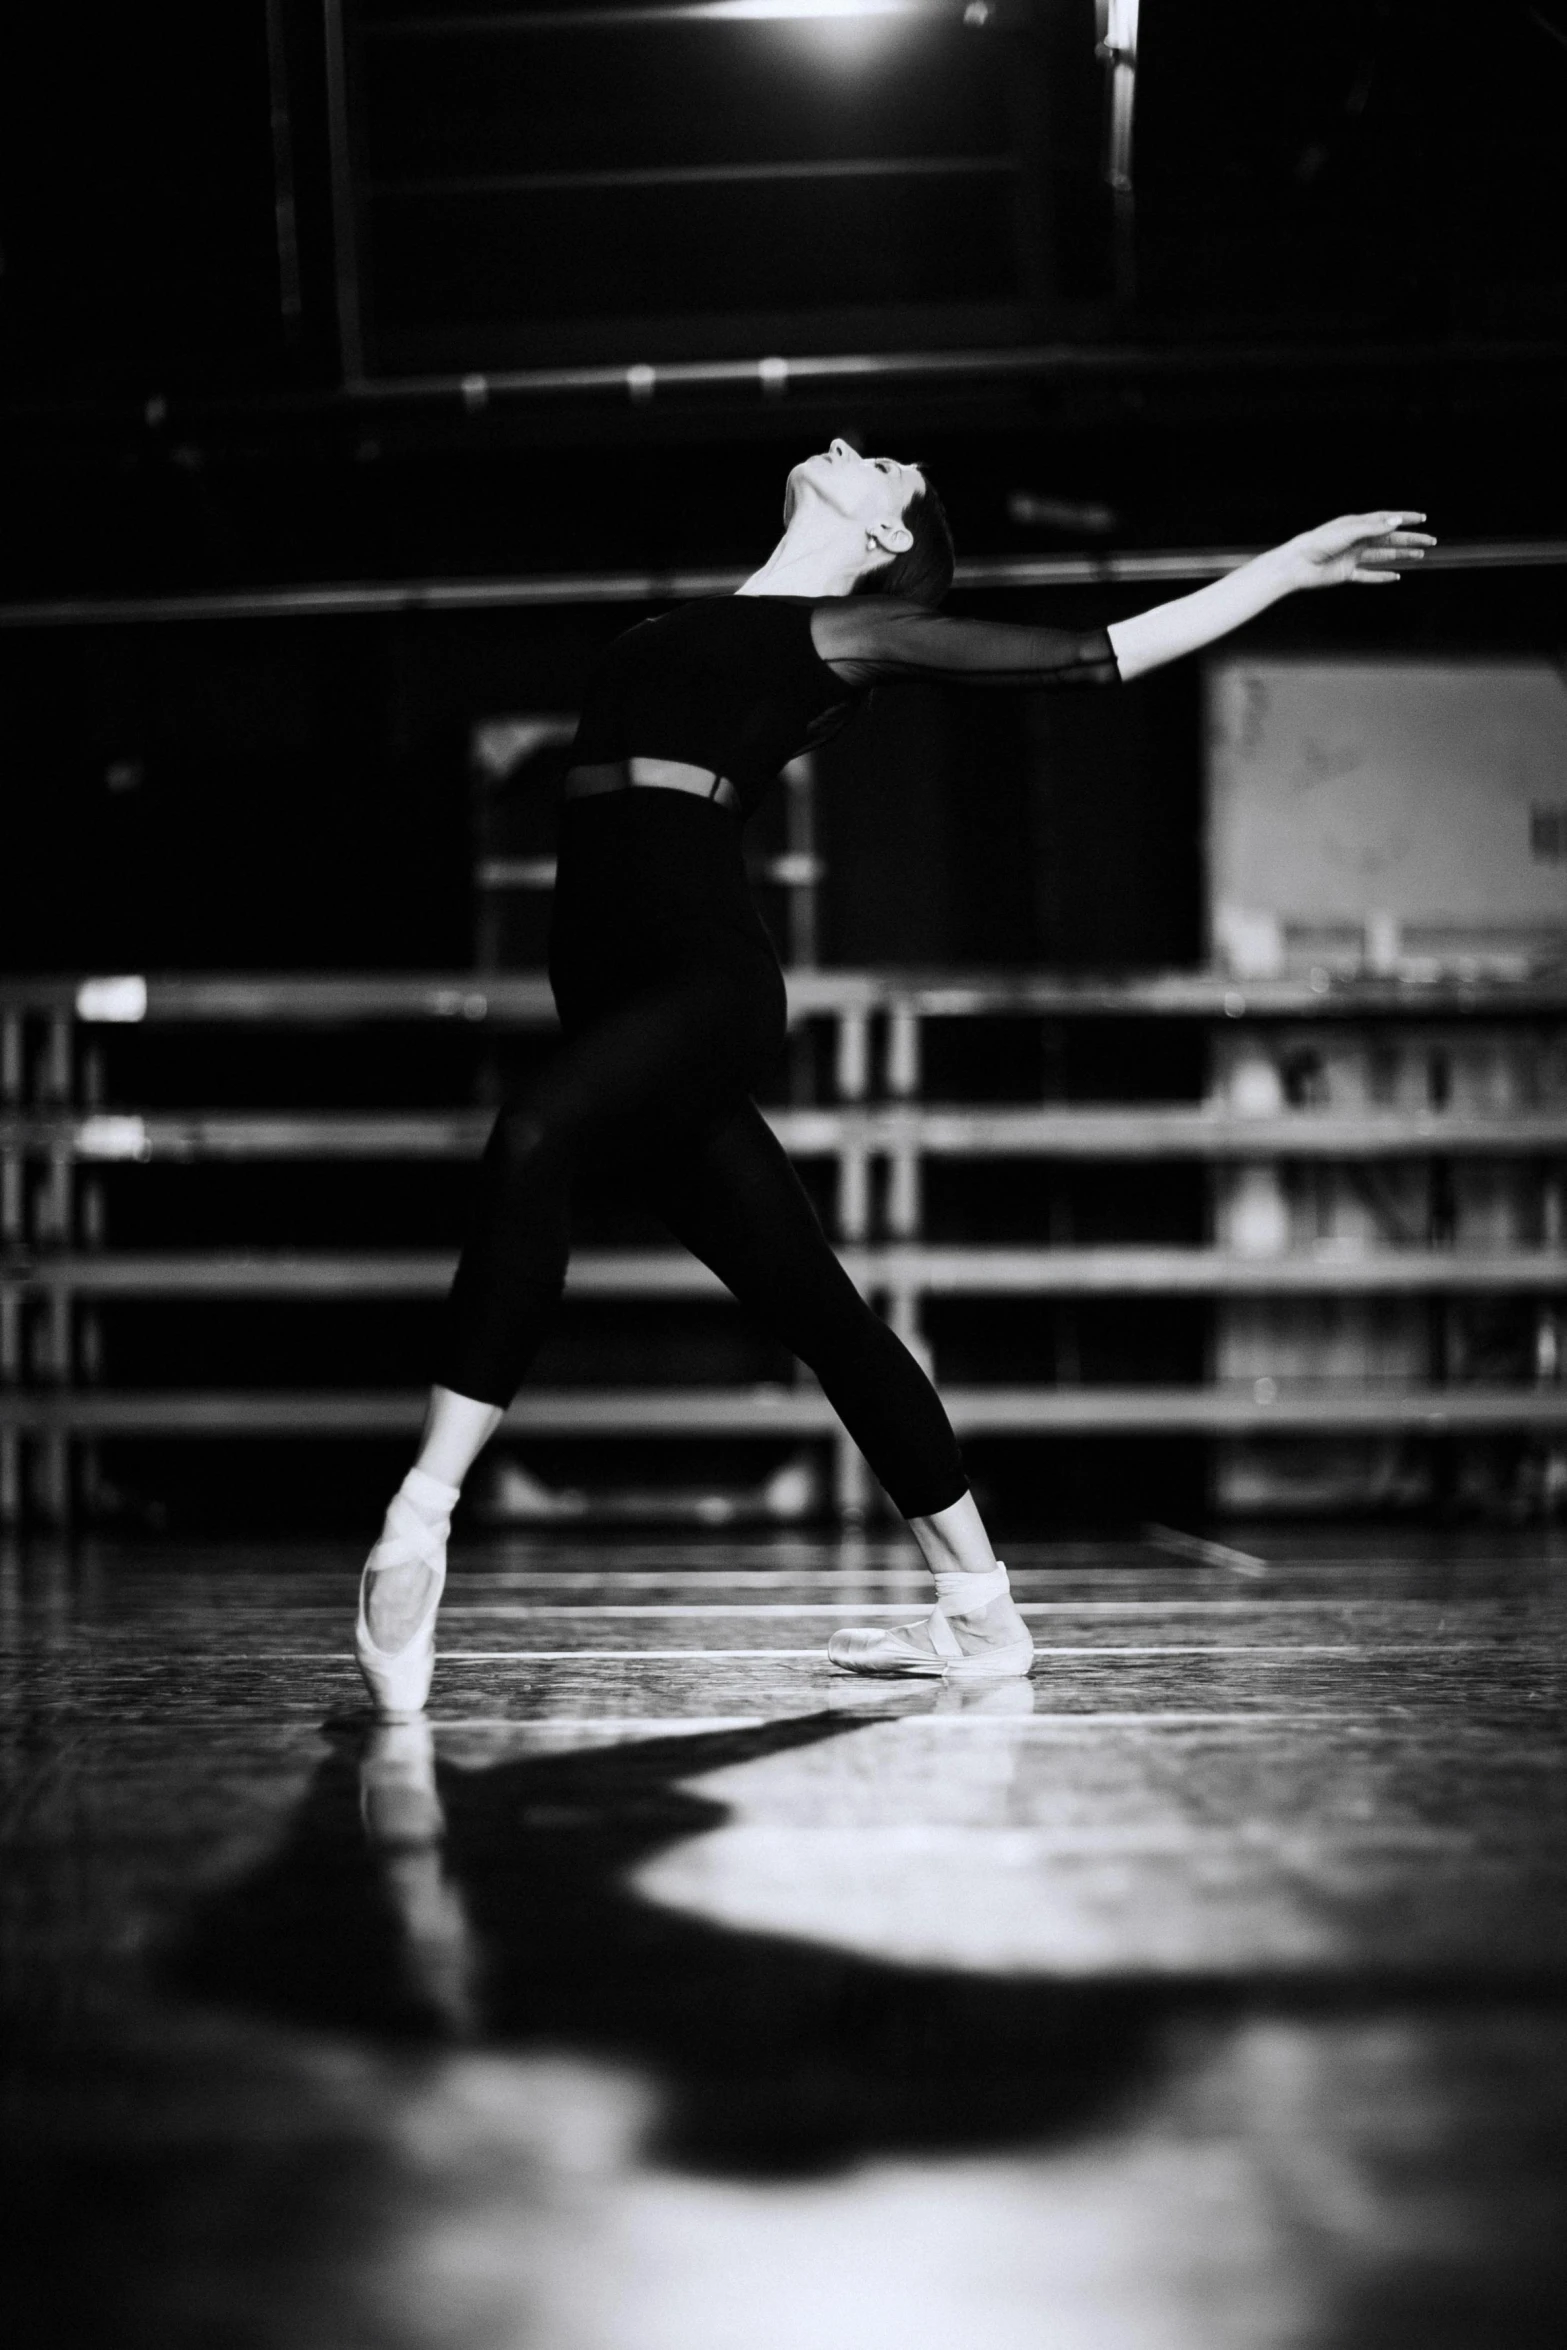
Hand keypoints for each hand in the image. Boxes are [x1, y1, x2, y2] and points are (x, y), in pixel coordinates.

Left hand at [1282, 511, 1435, 589]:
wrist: (1297, 565)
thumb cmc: (1319, 543)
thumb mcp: (1349, 531)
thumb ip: (1373, 528)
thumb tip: (1396, 521)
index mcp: (1357, 524)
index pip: (1386, 519)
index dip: (1405, 518)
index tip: (1422, 518)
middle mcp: (1357, 539)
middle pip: (1389, 538)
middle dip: (1410, 539)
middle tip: (1430, 541)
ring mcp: (1353, 557)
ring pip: (1383, 555)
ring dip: (1401, 555)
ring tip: (1420, 555)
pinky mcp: (1347, 573)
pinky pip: (1369, 575)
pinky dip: (1382, 576)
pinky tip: (1396, 575)